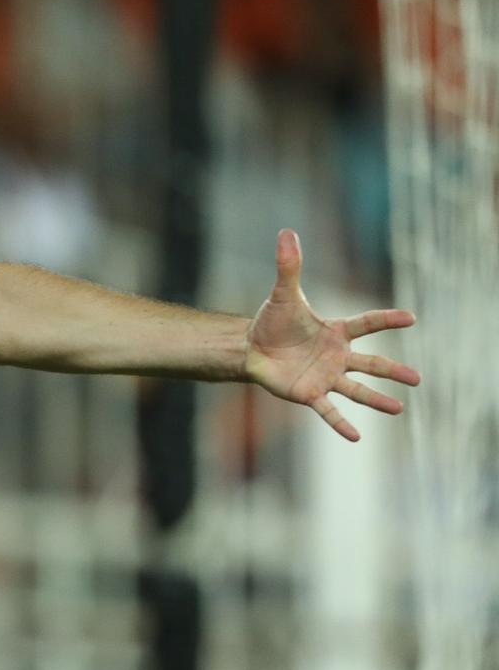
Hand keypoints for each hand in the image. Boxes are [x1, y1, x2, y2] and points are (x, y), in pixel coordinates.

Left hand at [244, 229, 419, 440]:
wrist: (252, 347)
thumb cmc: (273, 321)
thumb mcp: (282, 294)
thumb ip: (288, 266)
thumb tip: (286, 231)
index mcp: (336, 331)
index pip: (367, 324)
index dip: (386, 320)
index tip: (410, 318)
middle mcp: (337, 356)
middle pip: (371, 363)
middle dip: (393, 371)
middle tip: (417, 379)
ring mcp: (325, 377)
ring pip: (356, 390)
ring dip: (376, 400)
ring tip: (398, 409)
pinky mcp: (309, 394)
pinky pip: (328, 410)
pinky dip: (341, 423)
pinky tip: (357, 438)